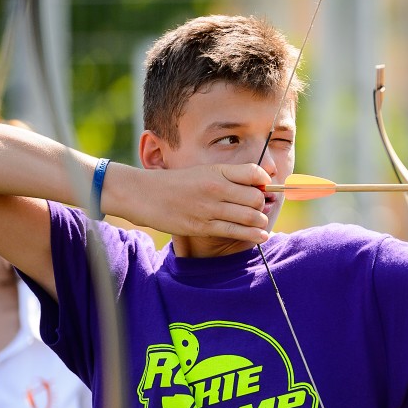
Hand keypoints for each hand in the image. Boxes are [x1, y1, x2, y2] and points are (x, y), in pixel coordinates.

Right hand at [123, 163, 271, 243]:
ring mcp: (209, 208)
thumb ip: (226, 178)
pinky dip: (253, 235)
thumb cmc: (174, 183)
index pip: (254, 172)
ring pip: (249, 216)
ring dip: (260, 221)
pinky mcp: (202, 226)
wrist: (142, 194)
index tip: (266, 188)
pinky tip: (262, 236)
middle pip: (256, 197)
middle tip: (260, 209)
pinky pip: (235, 231)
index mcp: (216, 170)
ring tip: (260, 223)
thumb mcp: (201, 172)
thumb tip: (254, 187)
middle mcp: (215, 187)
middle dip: (263, 205)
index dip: (266, 181)